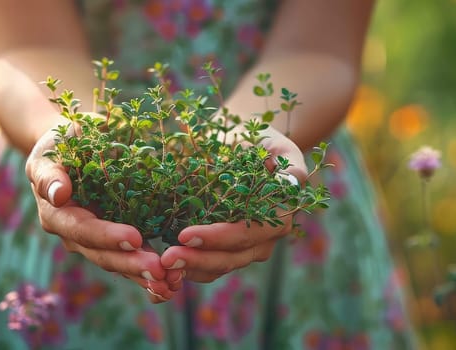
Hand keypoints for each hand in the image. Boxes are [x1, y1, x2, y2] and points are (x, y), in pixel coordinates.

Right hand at [26, 125, 180, 301]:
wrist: (71, 147)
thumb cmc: (61, 143)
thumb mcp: (50, 151)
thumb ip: (50, 173)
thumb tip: (59, 194)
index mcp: (57, 215)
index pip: (82, 229)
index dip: (107, 236)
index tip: (134, 238)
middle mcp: (74, 235)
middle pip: (102, 255)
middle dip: (131, 264)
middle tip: (160, 270)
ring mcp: (95, 242)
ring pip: (119, 264)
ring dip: (144, 276)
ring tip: (171, 283)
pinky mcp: (114, 242)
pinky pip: (130, 261)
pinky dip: (150, 274)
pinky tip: (174, 283)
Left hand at [160, 127, 307, 282]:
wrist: (245, 145)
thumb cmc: (256, 139)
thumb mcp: (273, 142)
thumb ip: (284, 159)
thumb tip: (291, 179)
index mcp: (282, 209)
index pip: (249, 230)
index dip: (219, 237)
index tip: (185, 234)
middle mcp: (271, 232)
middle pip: (236, 255)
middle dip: (200, 258)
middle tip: (167, 257)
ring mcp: (254, 245)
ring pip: (224, 265)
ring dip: (194, 267)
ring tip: (164, 264)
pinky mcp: (235, 250)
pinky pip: (215, 268)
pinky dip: (193, 270)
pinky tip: (169, 268)